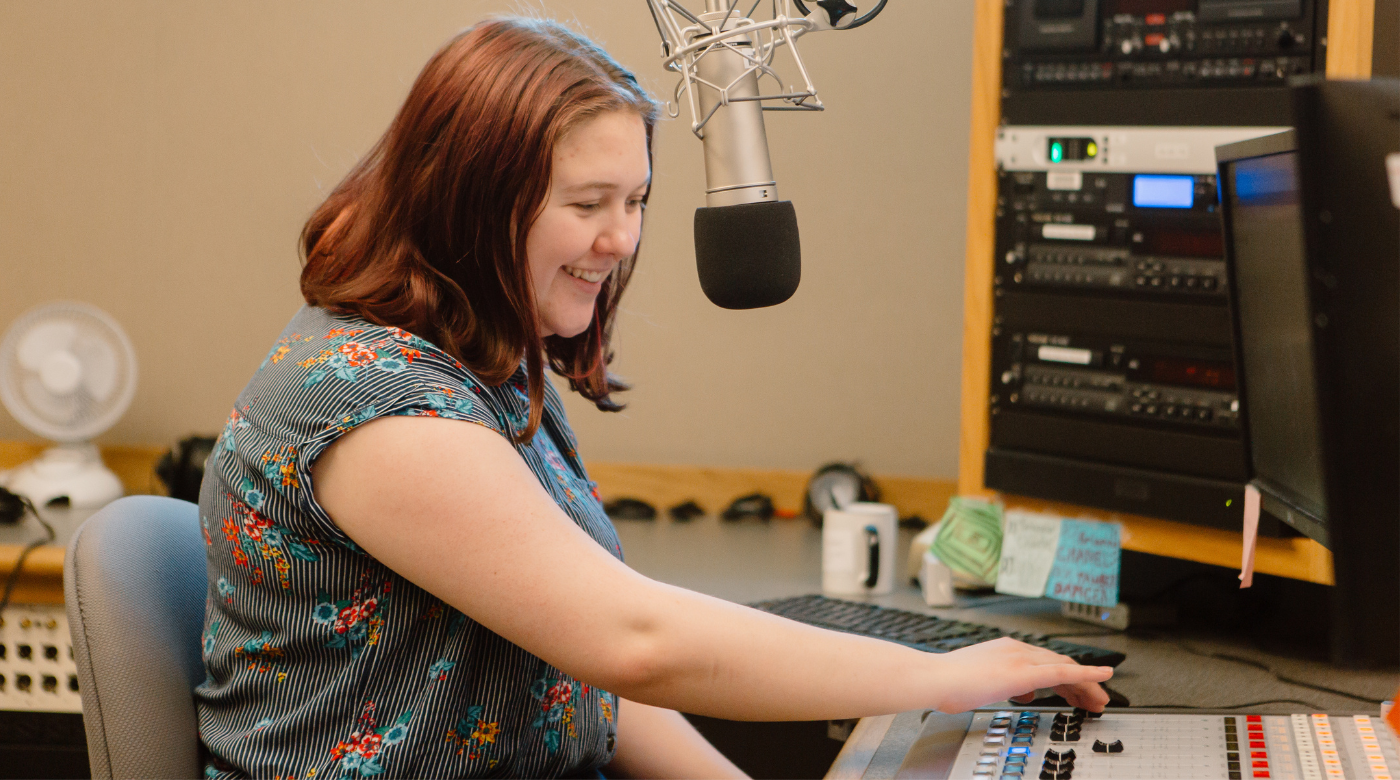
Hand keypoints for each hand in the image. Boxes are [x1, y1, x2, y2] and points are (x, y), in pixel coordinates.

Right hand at [930, 637, 1112, 713]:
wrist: (934, 678)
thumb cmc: (948, 682)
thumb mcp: (982, 682)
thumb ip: (1005, 684)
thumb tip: (1022, 692)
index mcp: (1005, 650)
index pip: (1043, 661)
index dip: (1064, 676)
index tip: (1075, 690)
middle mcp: (1016, 648)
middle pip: (1058, 663)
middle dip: (1080, 682)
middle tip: (1094, 698)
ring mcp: (1020, 658)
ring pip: (1065, 668)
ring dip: (1087, 684)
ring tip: (1100, 699)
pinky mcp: (1023, 671)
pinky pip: (1063, 672)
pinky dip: (1087, 674)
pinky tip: (1102, 678)